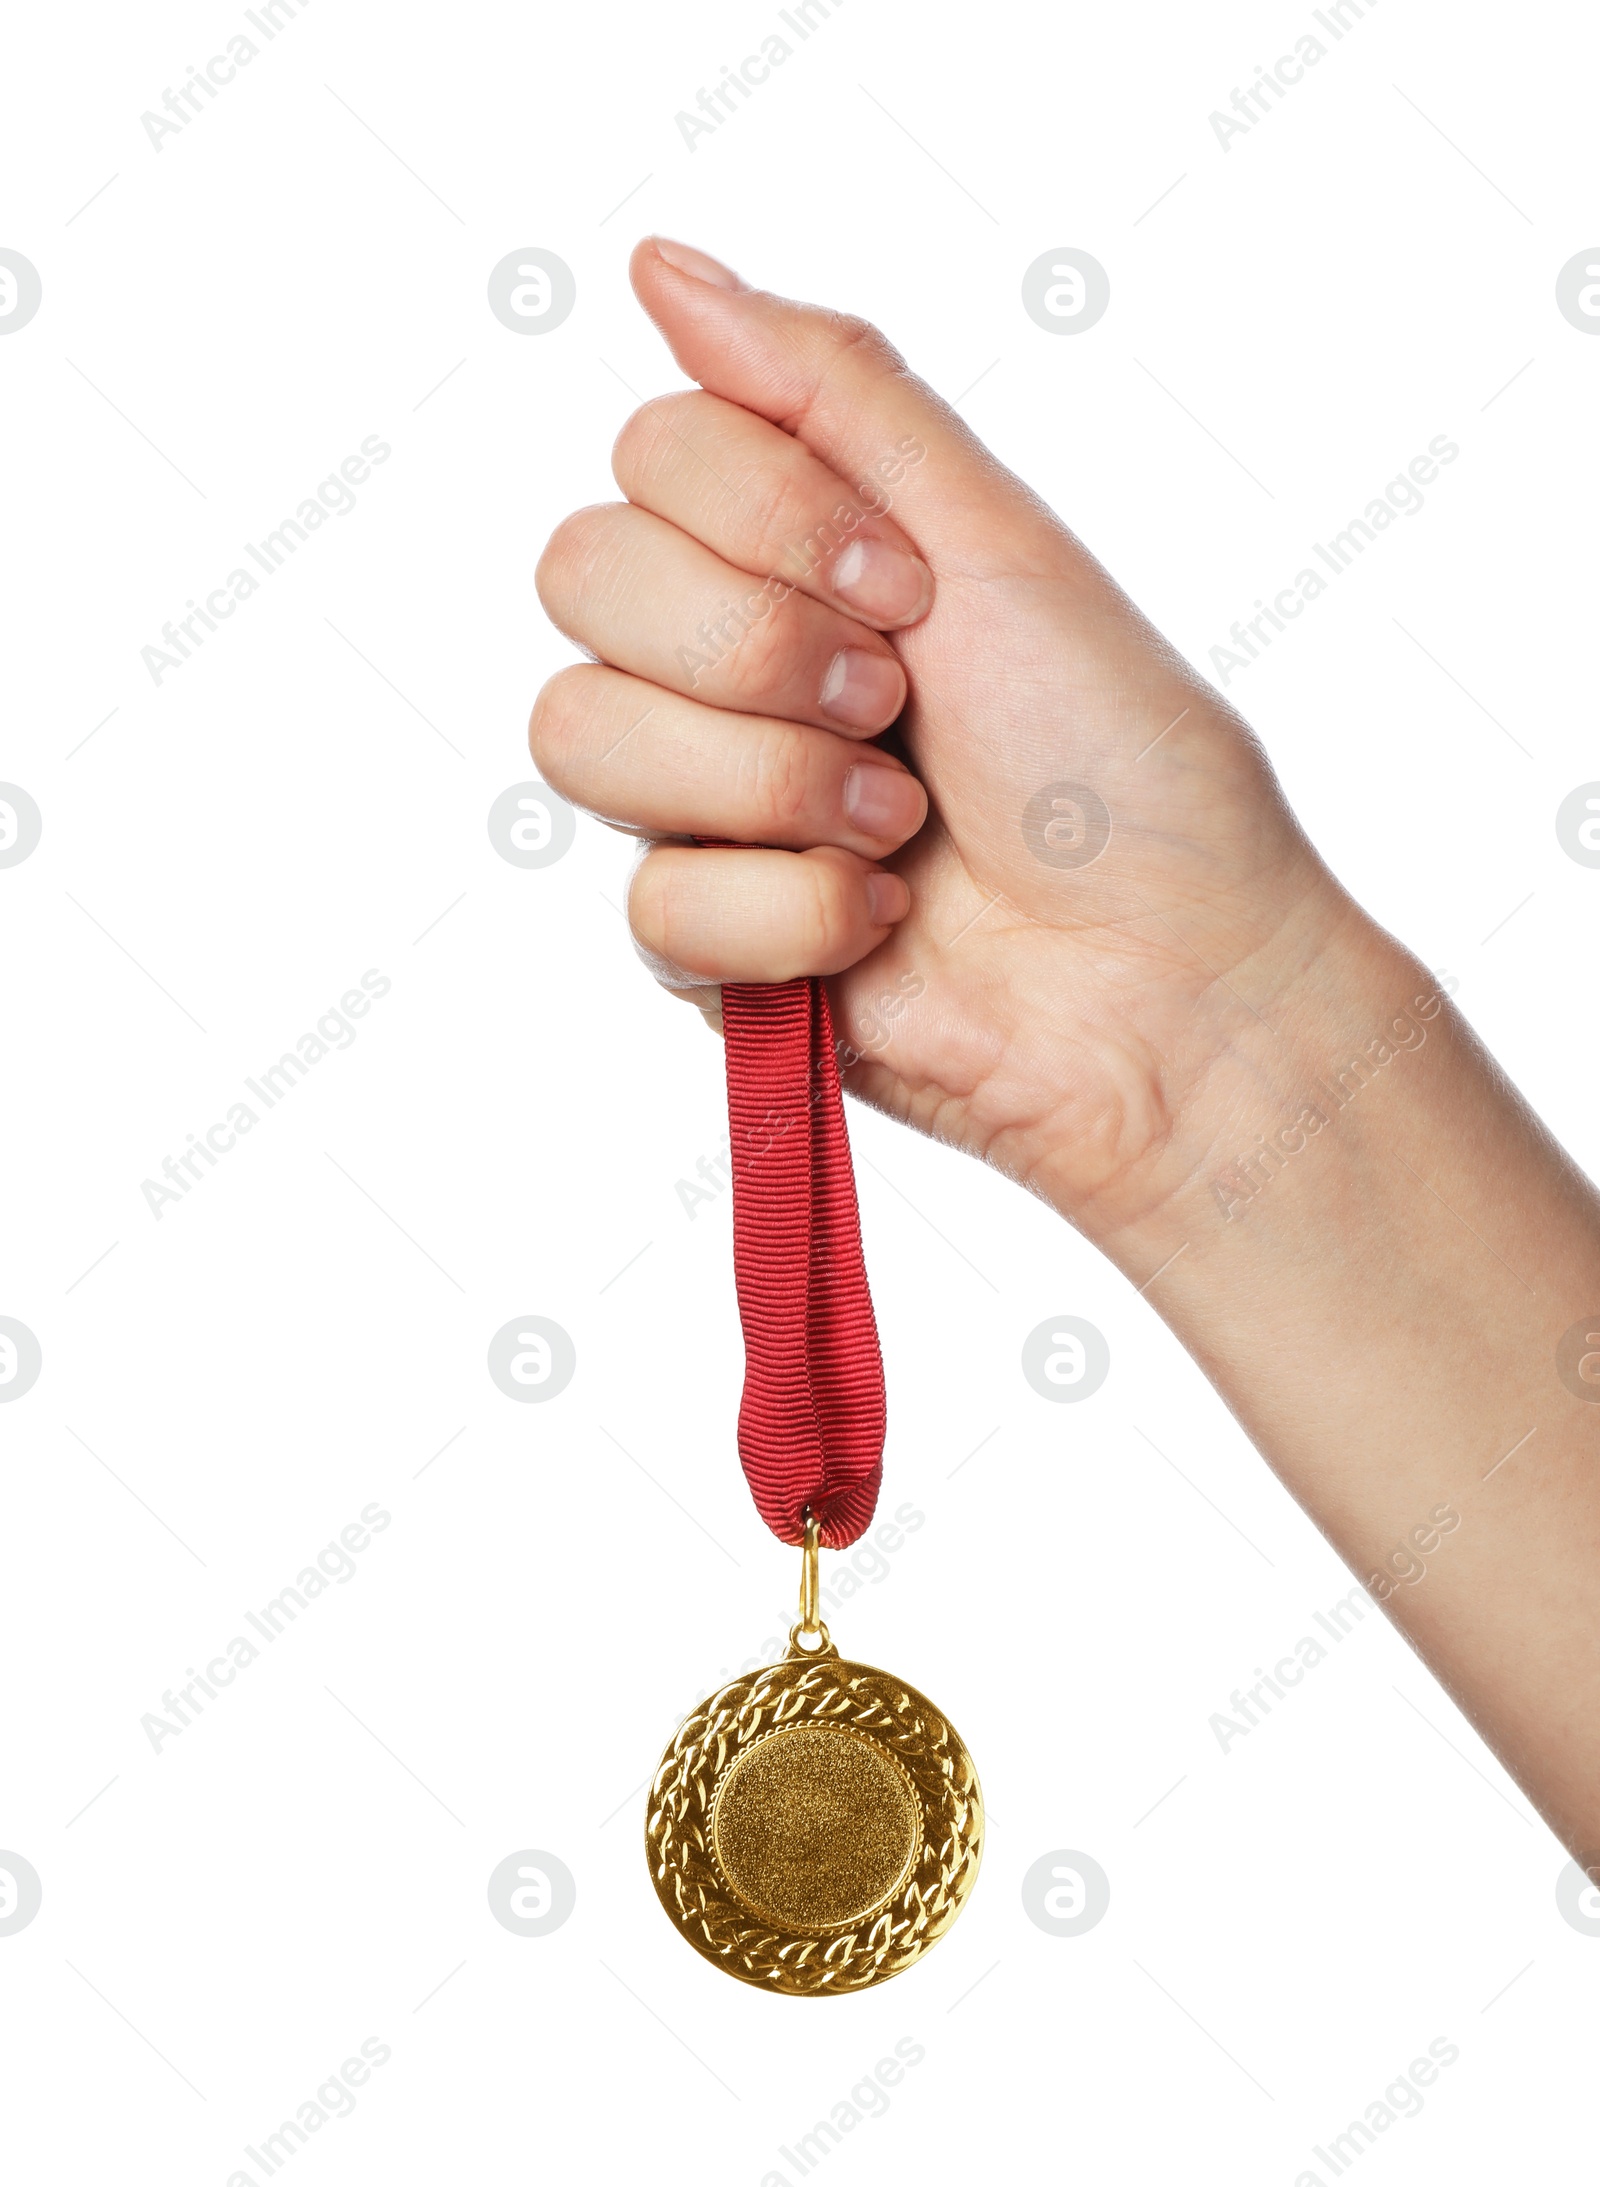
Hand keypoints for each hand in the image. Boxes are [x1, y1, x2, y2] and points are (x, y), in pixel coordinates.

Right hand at [530, 237, 1387, 1245]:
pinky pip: (647, 905)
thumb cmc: (1120, 764)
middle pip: (580, 576)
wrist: (1167, 982)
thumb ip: (832, 391)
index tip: (908, 589)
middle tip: (892, 699)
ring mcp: (706, 805)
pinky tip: (881, 923)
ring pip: (580, 737)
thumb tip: (662, 267)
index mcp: (797, 553)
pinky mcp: (704, 947)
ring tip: (897, 825)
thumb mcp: (994, 538)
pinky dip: (792, 914)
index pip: (647, 455)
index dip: (763, 516)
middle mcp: (729, 667)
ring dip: (771, 782)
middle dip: (757, 645)